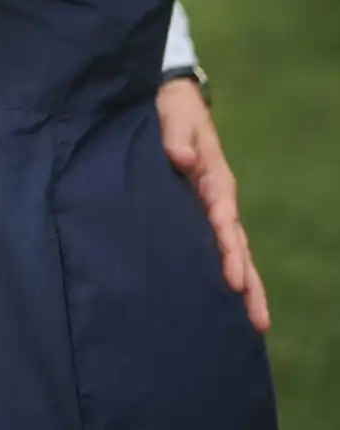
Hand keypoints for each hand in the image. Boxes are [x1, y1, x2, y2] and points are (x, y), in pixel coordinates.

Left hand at [156, 77, 269, 331]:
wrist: (171, 103)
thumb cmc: (174, 112)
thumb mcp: (174, 117)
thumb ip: (177, 137)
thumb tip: (182, 158)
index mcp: (215, 180)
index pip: (224, 220)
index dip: (228, 250)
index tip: (233, 278)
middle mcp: (218, 201)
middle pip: (238, 247)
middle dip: (249, 283)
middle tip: (259, 321)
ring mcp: (210, 211)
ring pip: (232, 254)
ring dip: (243, 287)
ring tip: (255, 326)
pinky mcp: (197, 215)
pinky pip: (212, 248)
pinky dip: (223, 273)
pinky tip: (222, 304)